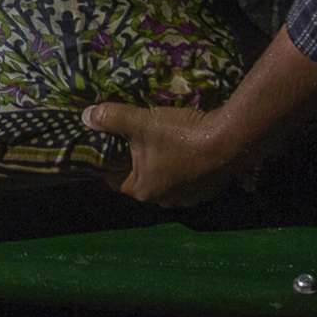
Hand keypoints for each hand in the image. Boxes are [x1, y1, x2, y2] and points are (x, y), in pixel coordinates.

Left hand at [82, 104, 243, 207]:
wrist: (231, 142)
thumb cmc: (180, 135)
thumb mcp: (142, 122)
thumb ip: (112, 118)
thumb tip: (86, 116)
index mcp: (142, 190)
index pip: (116, 180)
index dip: (110, 162)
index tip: (110, 144)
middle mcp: (164, 200)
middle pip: (142, 179)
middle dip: (139, 161)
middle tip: (137, 138)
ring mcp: (189, 198)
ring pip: (167, 179)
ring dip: (164, 164)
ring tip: (164, 140)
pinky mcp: (209, 190)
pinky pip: (189, 178)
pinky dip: (186, 165)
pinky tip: (189, 147)